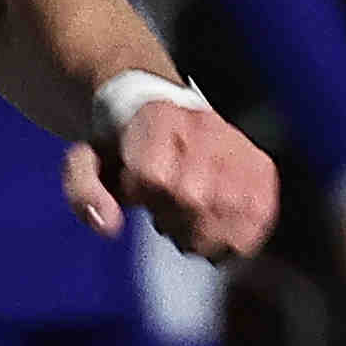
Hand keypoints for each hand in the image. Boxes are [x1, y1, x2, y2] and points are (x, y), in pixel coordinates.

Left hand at [64, 95, 276, 262]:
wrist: (155, 109)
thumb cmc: (120, 146)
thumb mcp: (86, 162)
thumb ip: (84, 191)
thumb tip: (109, 226)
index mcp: (159, 118)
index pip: (155, 176)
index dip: (141, 194)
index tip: (137, 190)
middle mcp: (204, 127)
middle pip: (193, 198)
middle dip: (172, 219)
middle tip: (163, 213)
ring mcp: (237, 147)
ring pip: (230, 211)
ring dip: (204, 233)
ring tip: (189, 221)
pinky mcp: (261, 168)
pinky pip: (260, 216)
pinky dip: (236, 236)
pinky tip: (215, 228)